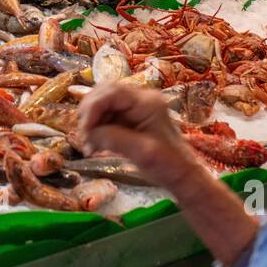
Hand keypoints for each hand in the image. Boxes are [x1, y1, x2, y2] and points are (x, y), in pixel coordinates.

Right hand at [78, 83, 199, 188]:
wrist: (181, 174)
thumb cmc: (167, 164)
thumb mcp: (141, 152)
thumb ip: (113, 138)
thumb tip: (89, 132)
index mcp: (147, 102)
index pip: (111, 92)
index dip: (93, 108)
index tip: (85, 130)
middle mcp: (140, 99)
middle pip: (103, 92)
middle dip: (89, 113)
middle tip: (84, 136)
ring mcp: (135, 107)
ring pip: (102, 103)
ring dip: (91, 122)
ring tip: (89, 144)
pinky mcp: (130, 117)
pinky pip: (106, 115)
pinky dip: (96, 128)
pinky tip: (95, 145)